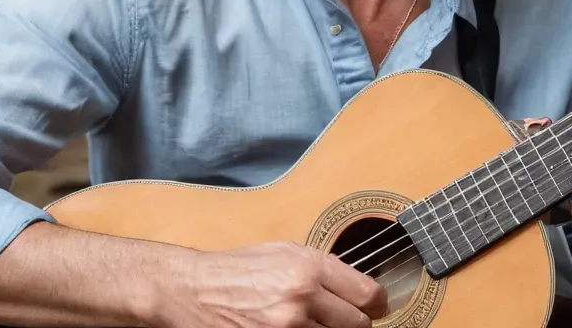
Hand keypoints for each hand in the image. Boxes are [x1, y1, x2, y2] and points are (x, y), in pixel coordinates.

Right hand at [154, 240, 387, 327]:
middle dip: (355, 322)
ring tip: (315, 323)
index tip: (376, 306)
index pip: (367, 294)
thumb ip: (322, 267)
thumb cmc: (238, 268)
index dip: (377, 303)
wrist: (194, 291)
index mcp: (309, 267)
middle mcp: (302, 298)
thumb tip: (358, 286)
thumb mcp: (283, 251)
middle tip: (346, 319)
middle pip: (357, 324)